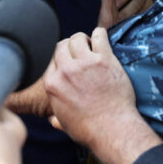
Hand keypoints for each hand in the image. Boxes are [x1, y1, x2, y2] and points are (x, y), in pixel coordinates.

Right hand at [43, 28, 147, 158]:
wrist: (112, 130)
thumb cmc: (89, 130)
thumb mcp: (64, 123)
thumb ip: (56, 116)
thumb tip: (52, 119)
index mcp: (52, 84)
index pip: (49, 59)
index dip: (59, 59)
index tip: (68, 61)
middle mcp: (66, 71)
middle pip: (61, 45)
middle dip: (69, 47)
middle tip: (80, 52)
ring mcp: (85, 63)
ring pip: (77, 38)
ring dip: (83, 40)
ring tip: (90, 46)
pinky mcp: (105, 60)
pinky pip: (99, 36)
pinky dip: (99, 34)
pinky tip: (101, 37)